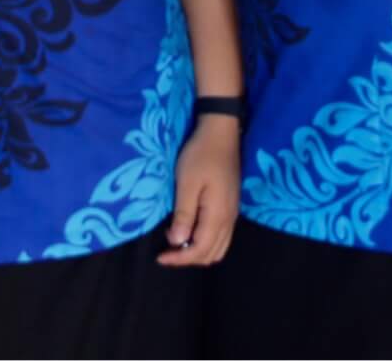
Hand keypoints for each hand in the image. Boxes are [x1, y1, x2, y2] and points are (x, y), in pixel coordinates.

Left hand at [158, 117, 239, 266]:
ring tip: (176, 244)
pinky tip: (190, 231)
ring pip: (219, 247)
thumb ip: (183, 215)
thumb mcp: (186, 183)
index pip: (199, 250)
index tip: (159, 257)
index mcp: (218, 216)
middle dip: (188, 259)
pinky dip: (206, 242)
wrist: (221, 133)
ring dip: (198, 252)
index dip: (179, 259)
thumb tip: (176, 242)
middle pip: (211, 254)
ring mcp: (232, 214)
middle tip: (166, 252)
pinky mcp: (231, 207)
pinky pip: (221, 236)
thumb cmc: (201, 155)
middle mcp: (229, 220)